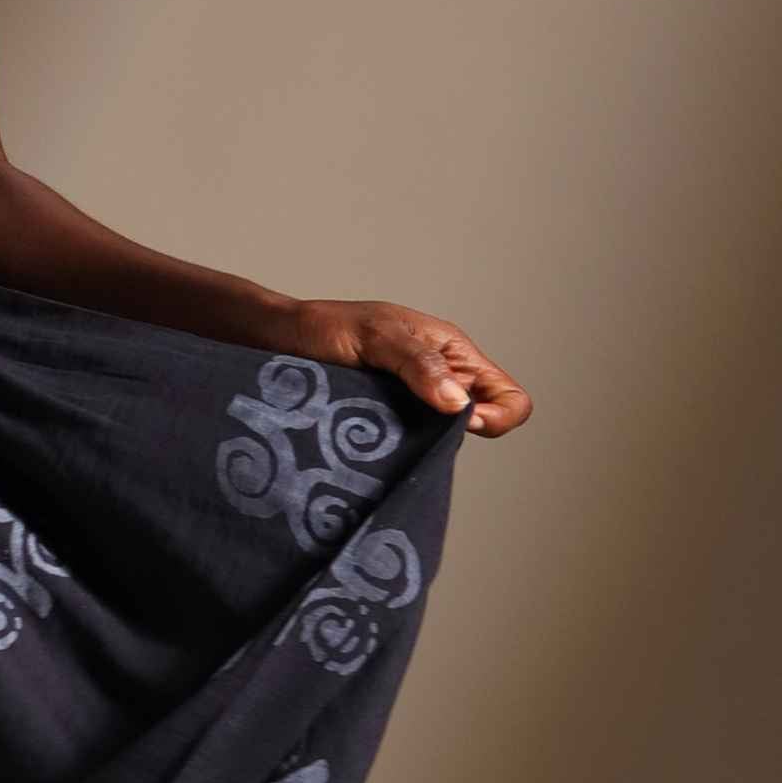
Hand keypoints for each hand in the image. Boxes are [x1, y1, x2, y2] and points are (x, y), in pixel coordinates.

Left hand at [290, 298, 532, 437]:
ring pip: (439, 444)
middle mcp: (438, 384)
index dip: (499, 416)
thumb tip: (459, 405)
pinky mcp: (380, 431)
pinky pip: (404, 452)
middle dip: (455, 436)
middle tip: (411, 431)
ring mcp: (410, 410)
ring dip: (420, 447)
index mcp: (452, 355)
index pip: (509, 397)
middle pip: (479, 427)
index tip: (459, 421)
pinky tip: (366, 451)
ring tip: (381, 438)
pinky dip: (394, 455)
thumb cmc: (324, 327)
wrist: (272, 341)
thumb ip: (419, 365)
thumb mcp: (377, 336)